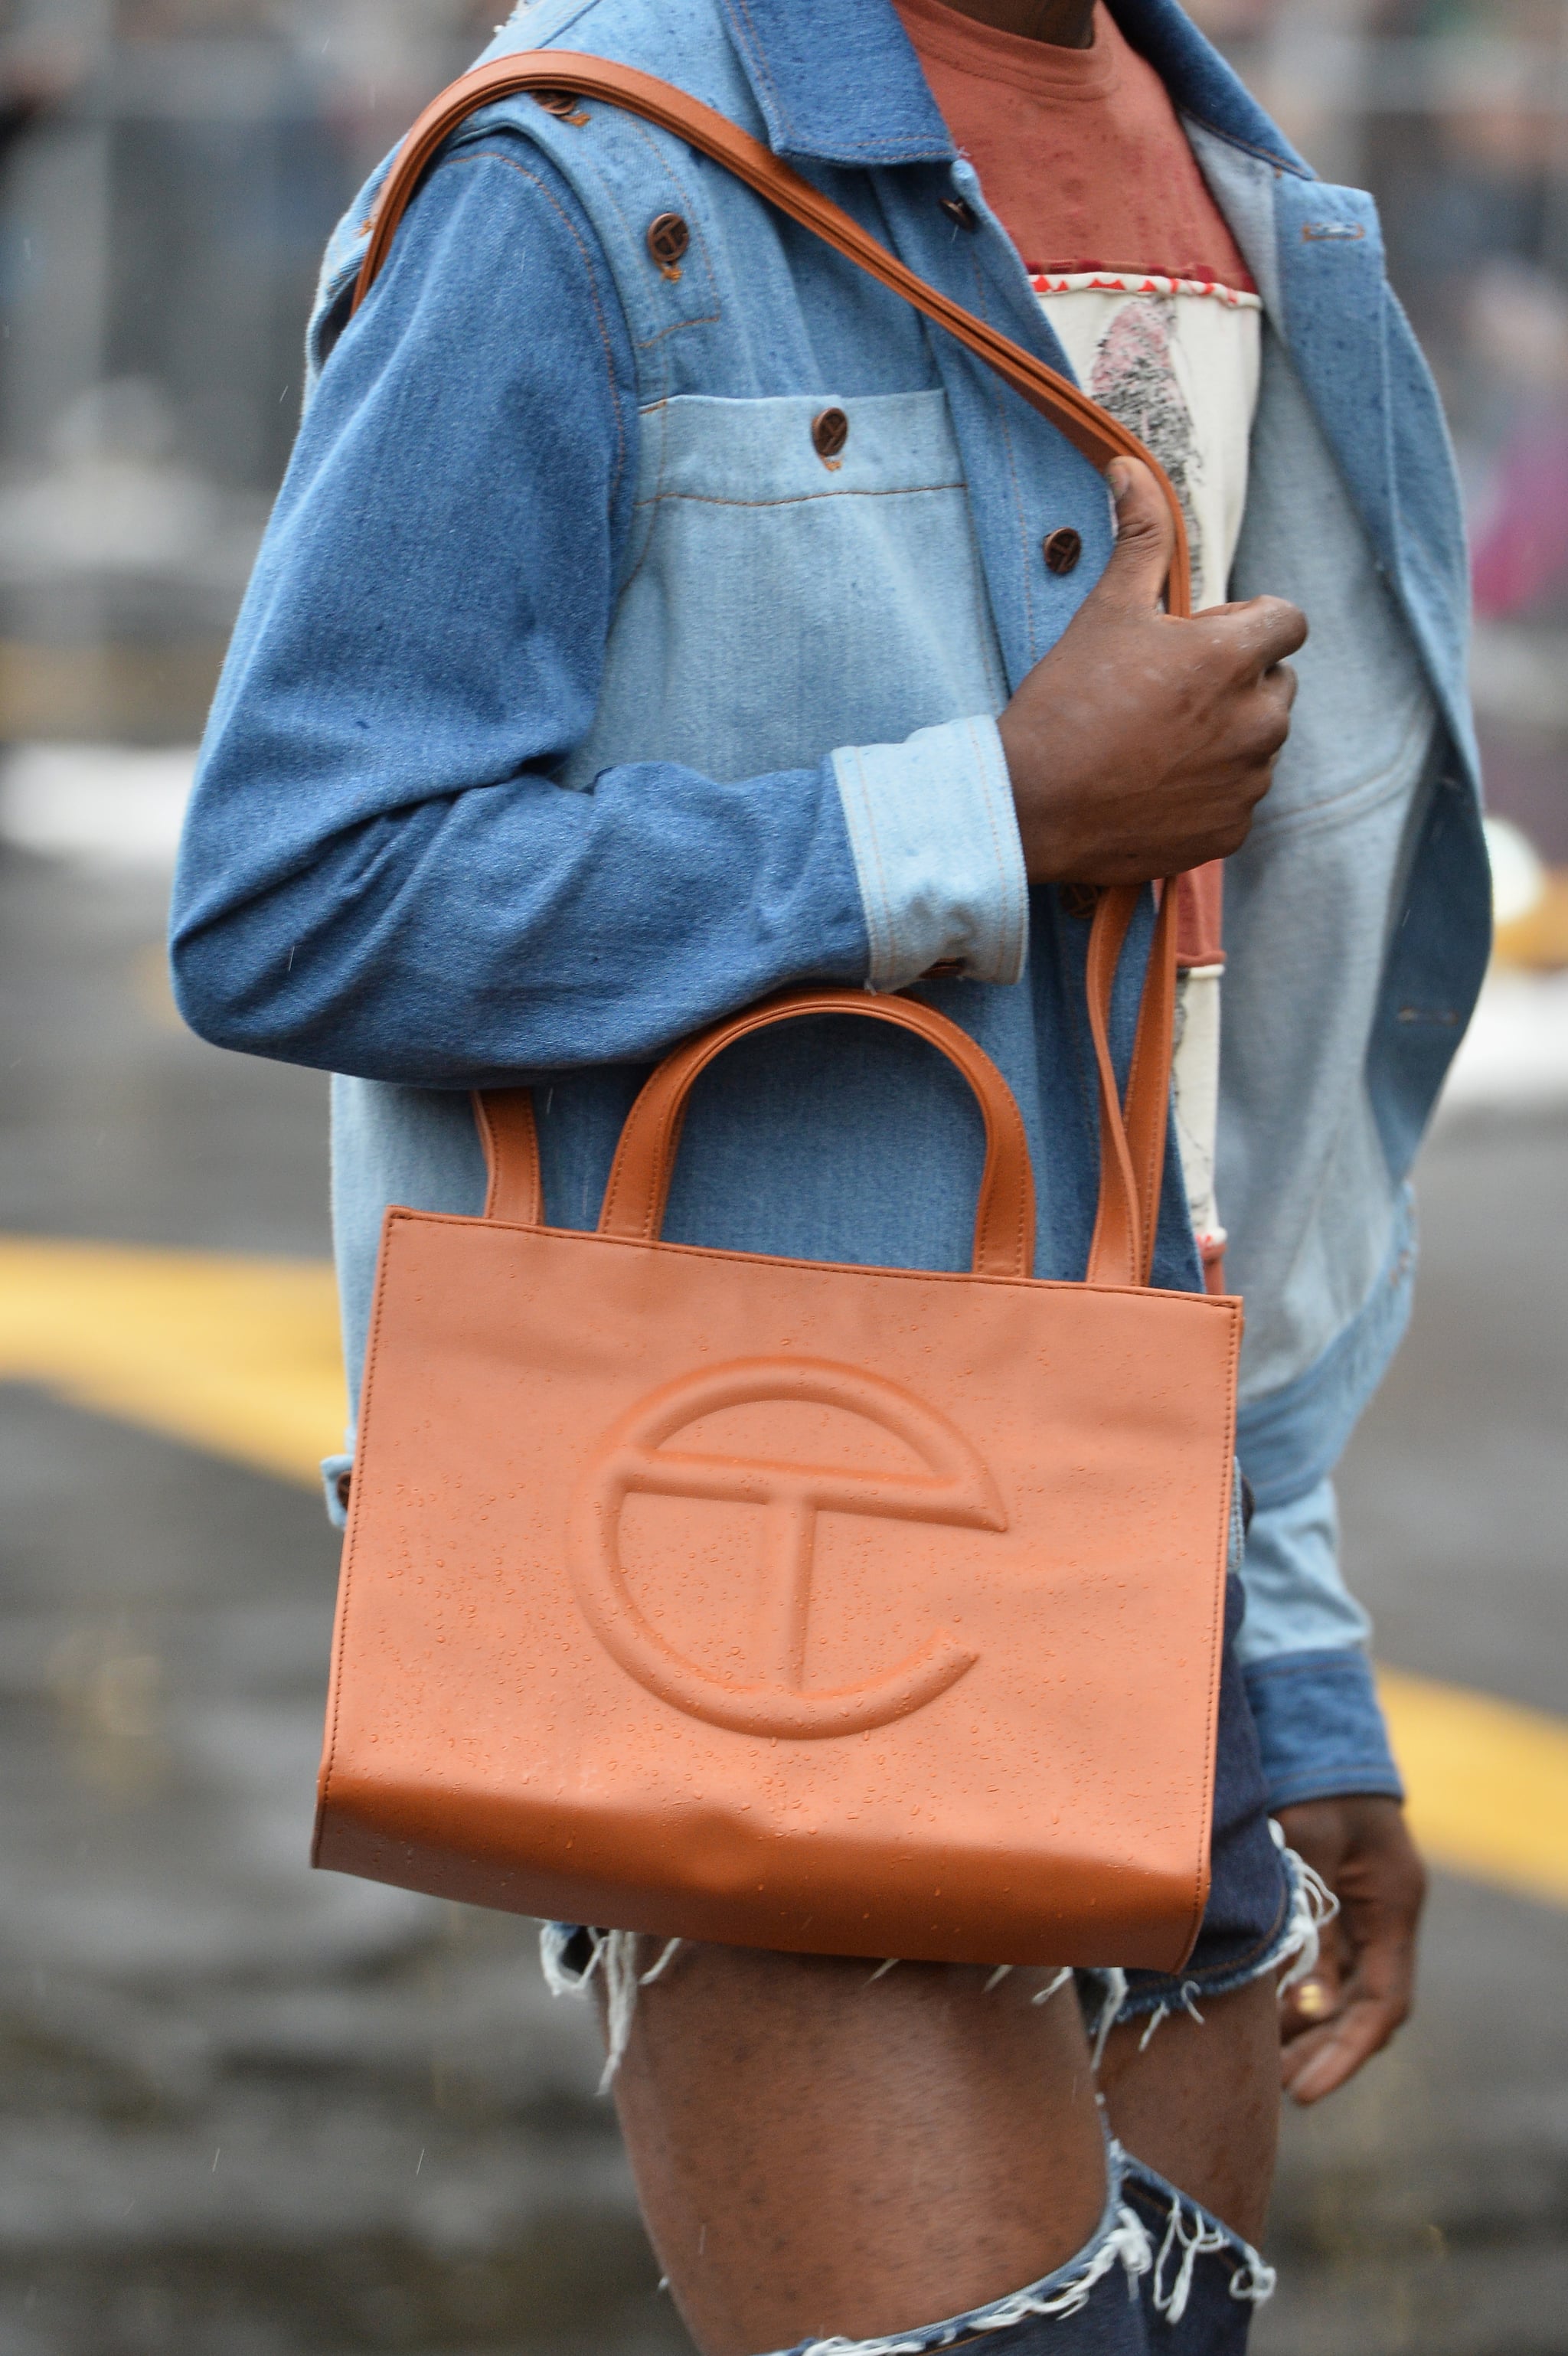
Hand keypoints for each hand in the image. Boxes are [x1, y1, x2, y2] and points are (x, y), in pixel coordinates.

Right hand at [996, 458, 1307, 884]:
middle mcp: (1257, 722)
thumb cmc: (1067, 703)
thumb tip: (1131, 467)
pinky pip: (1238, 798)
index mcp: (1235, 658)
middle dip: (1238, 681)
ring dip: (1225, 736)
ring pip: (1259, 742)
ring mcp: (1247, 782)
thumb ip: (1139, 536)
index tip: (1199, 639)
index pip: (1289, 622)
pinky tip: (1154, 785)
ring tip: (1155, 743)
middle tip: (1165, 694)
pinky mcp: (1230, 832)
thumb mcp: (1107, 609)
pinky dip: (1208, 791)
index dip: (1246, 623)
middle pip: (1277, 683)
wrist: (1030, 807)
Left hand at [1275, 1795, 1425, 2104]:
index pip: (1383, 2004)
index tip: (1306, 2091)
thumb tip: (1288, 1993)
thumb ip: (1302, 1910)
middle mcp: (1381, 1922)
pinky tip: (1253, 2015)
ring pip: (1336, 1995)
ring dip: (1302, 2030)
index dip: (1347, 2053)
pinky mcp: (1325, 1908)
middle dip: (1322, 2053)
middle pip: (1359, 2010)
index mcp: (1393, 1907)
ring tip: (1259, 2064)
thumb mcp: (1306, 1838)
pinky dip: (1288, 1994)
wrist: (1316, 1737)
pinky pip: (1314, 1968)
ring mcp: (1356, 1917)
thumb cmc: (1315, 1781)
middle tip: (1277, 2090)